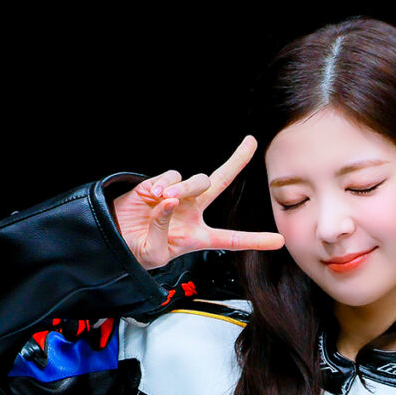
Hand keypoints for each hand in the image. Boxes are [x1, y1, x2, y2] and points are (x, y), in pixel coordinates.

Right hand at [112, 136, 284, 269]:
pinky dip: (163, 185)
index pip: (232, 238)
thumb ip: (164, 228)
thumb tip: (170, 200)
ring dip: (185, 188)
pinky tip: (153, 196)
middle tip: (250, 142)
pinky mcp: (158, 184)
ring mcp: (177, 194)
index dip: (256, 240)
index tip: (279, 241)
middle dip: (237, 160)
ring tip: (166, 200)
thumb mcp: (155, 252)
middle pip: (219, 181)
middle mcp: (192, 210)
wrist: (116, 239)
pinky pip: (171, 178)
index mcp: (199, 236)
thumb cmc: (139, 251)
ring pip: (196, 180)